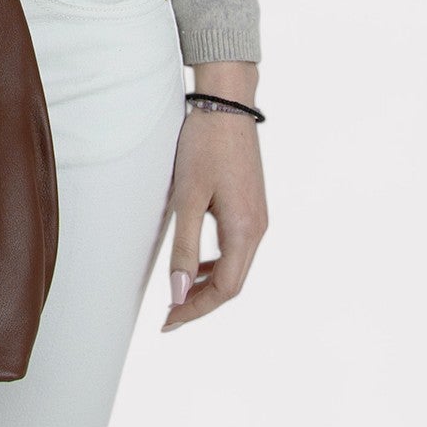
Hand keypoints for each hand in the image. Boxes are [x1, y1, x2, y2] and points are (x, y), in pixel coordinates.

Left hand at [160, 107, 267, 331]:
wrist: (226, 105)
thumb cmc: (204, 147)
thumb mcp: (188, 198)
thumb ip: (184, 248)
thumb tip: (178, 293)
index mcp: (245, 231)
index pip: (225, 289)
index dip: (196, 309)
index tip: (168, 322)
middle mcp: (258, 229)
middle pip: (233, 284)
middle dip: (201, 303)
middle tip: (169, 316)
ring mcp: (257, 218)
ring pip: (235, 267)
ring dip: (208, 284)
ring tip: (177, 294)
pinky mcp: (251, 206)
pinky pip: (236, 248)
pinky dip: (215, 264)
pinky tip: (195, 264)